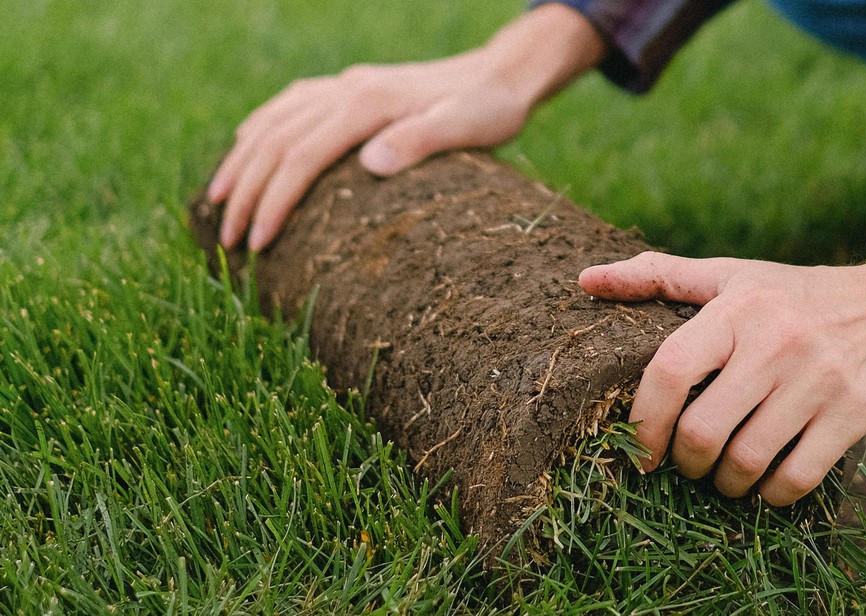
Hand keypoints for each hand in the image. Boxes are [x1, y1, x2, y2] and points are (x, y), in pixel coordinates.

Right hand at [207, 4, 603, 250]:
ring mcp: (345, 85)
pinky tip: (247, 145)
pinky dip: (260, 127)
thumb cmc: (490, 110)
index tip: (257, 244)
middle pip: (275, 140)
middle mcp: (346, 88)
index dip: (274, 201)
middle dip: (245, 192)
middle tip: (226, 241)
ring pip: (273, 120)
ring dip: (241, 162)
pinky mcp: (351, 88)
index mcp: (367, 102)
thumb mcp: (468, 127)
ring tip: (217, 202)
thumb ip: (422, 141)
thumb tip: (370, 164)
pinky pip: (290, 105)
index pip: (301, 156)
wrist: (502, 75)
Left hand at [579, 252, 865, 504]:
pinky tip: (768, 484)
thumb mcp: (736, 276)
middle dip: (685, 463)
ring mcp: (819, 379)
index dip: (644, 421)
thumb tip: (586, 280)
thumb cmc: (803, 294)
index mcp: (739, 307)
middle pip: (703, 431)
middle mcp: (776, 341)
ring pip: (746, 462)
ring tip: (725, 476)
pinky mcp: (855, 413)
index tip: (640, 448)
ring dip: (726, 484)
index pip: (669, 371)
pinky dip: (772, 495)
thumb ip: (660, 276)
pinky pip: (796, 478)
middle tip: (687, 464)